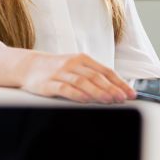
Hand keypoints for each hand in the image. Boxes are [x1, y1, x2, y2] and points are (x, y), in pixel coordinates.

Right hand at [19, 51, 136, 103]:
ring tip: (109, 100)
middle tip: (123, 99)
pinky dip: (76, 94)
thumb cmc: (57, 69)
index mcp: (83, 59)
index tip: (131, 94)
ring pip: (82, 82)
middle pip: (96, 76)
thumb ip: (93, 75)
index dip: (120, 83)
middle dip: (112, 88)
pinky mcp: (48, 83)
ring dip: (98, 92)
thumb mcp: (76, 67)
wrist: (28, 66)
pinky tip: (86, 100)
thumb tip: (116, 89)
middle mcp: (73, 64)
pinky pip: (64, 89)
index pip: (106, 71)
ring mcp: (60, 73)